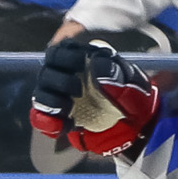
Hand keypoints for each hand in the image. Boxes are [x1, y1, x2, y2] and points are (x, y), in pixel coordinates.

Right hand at [30, 36, 159, 153]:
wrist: (137, 128)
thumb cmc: (133, 99)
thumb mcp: (132, 84)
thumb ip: (114, 75)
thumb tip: (95, 65)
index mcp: (83, 61)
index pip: (61, 50)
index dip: (65, 55)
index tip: (80, 62)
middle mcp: (67, 77)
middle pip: (46, 71)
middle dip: (59, 79)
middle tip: (78, 89)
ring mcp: (60, 99)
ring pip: (40, 94)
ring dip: (50, 101)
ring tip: (69, 108)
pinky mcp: (58, 120)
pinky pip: (41, 119)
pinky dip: (48, 122)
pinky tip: (64, 125)